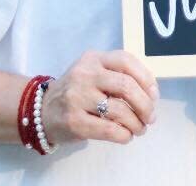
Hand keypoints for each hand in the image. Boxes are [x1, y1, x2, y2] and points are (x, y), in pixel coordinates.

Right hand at [42, 50, 158, 144]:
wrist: (42, 110)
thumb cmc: (77, 92)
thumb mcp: (93, 73)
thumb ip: (119, 76)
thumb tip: (152, 95)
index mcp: (93, 58)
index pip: (127, 61)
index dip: (146, 79)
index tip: (154, 95)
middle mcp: (84, 74)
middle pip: (127, 86)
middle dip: (145, 105)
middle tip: (150, 117)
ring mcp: (77, 97)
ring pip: (120, 110)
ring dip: (137, 124)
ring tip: (139, 129)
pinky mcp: (74, 121)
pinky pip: (108, 129)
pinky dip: (123, 135)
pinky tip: (125, 136)